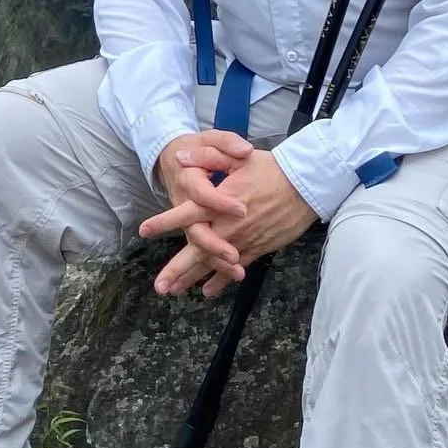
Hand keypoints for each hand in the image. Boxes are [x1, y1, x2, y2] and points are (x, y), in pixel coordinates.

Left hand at [141, 145, 316, 298]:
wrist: (303, 185)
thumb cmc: (269, 168)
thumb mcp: (236, 156)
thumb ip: (206, 157)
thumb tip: (181, 158)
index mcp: (220, 202)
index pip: (187, 213)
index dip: (165, 222)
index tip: (144, 231)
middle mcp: (228, 226)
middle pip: (198, 250)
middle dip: (177, 269)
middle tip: (159, 287)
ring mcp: (243, 240)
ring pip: (214, 263)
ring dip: (194, 278)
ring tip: (175, 291)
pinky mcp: (258, 247)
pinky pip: (235, 267)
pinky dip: (221, 280)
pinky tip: (208, 291)